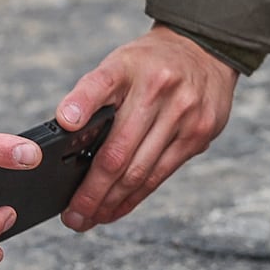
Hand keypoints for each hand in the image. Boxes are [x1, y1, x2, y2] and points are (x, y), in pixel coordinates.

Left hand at [55, 24, 239, 230]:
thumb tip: (67, 130)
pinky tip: (117, 209)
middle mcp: (159, 90)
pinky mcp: (199, 135)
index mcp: (130, 67)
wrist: (204, 51)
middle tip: (73, 216)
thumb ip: (93, 95)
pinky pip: (161, 175)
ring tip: (91, 218)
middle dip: (92, 190)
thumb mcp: (119, 63)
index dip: (81, 105)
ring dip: (112, 201)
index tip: (65, 123)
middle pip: (119, 151)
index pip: (99, 85)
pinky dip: (135, 197)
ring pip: (141, 171)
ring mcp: (184, 115)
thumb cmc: (150, 65)